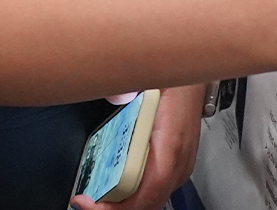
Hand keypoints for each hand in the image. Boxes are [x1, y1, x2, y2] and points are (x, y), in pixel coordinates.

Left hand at [71, 84, 202, 209]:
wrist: (192, 79)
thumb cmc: (175, 83)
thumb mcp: (150, 80)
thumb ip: (126, 88)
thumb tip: (114, 97)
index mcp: (172, 143)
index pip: (151, 188)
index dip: (121, 205)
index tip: (90, 203)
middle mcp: (178, 161)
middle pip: (149, 202)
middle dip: (115, 208)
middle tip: (84, 203)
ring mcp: (178, 166)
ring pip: (151, 199)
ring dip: (123, 205)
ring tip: (93, 200)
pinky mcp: (173, 165)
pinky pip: (152, 190)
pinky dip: (131, 197)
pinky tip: (110, 191)